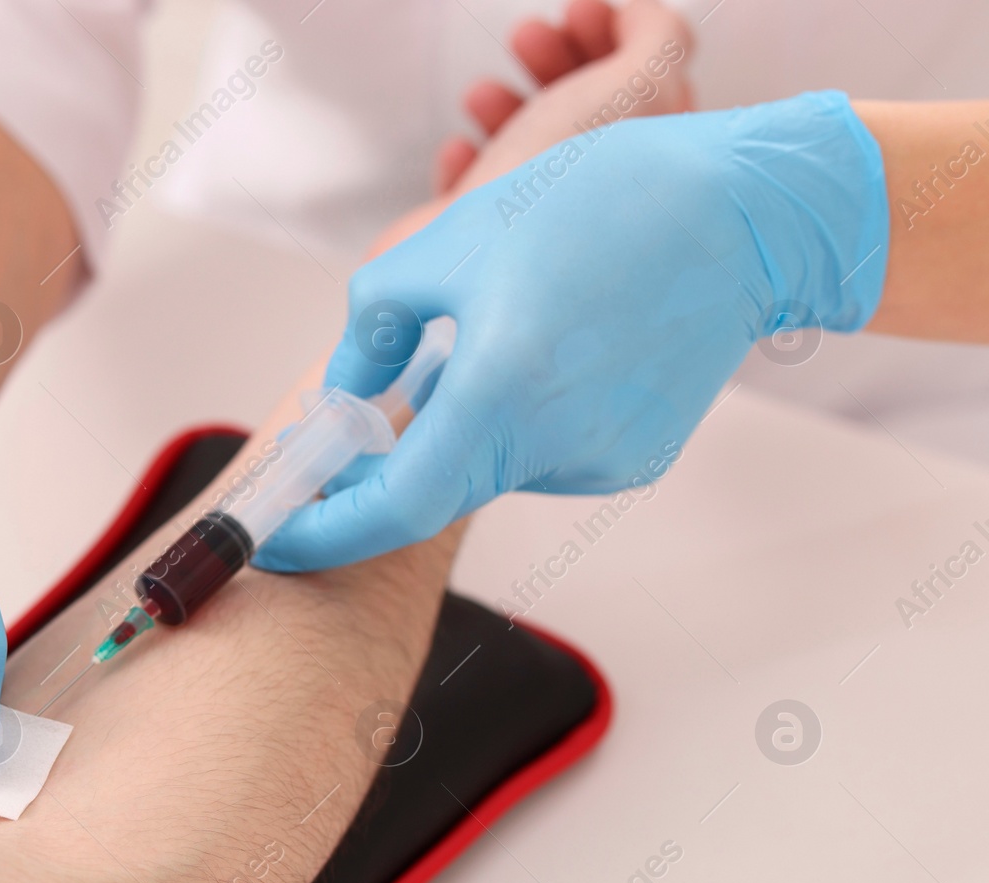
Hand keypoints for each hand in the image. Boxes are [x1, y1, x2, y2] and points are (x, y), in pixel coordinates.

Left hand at [257, 90, 888, 570]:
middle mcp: (554, 447)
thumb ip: (375, 327)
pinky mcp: (633, 460)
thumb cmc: (596, 208)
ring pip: (489, 466)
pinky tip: (550, 349)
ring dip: (459, 426)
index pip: (395, 508)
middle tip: (349, 429)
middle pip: (436, 488)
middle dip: (381, 470)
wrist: (744, 214)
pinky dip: (516, 421)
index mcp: (501, 393)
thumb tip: (344, 395)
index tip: (277, 535)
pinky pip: (543, 454)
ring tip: (492, 335)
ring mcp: (600, 463)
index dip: (327, 532)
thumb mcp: (453, 242)